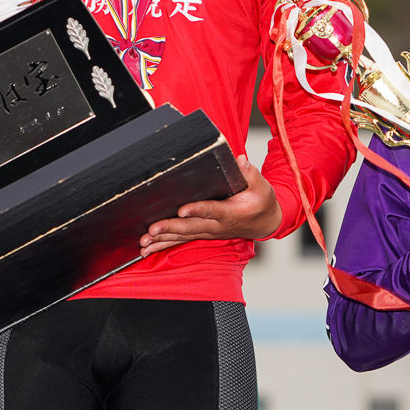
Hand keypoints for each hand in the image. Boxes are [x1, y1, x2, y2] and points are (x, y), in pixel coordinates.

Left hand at [138, 156, 281, 257]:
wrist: (264, 223)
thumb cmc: (261, 203)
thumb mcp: (261, 186)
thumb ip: (249, 173)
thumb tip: (239, 161)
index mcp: (230, 213)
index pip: (212, 211)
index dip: (197, 210)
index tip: (182, 210)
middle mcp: (217, 225)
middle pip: (190, 227)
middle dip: (170, 228)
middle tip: (152, 229)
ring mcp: (208, 231)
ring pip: (183, 237)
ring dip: (162, 239)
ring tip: (144, 242)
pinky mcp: (203, 233)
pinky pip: (181, 241)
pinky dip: (163, 245)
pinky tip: (147, 249)